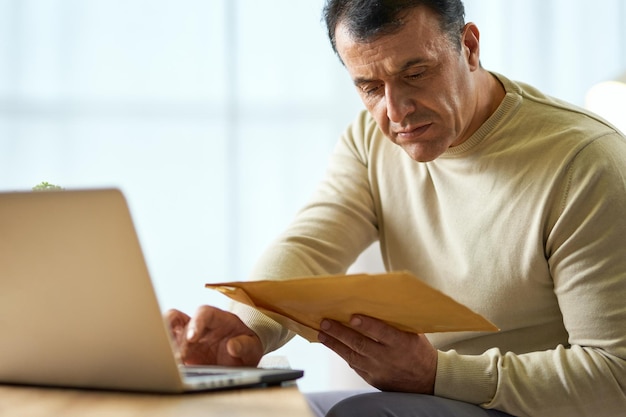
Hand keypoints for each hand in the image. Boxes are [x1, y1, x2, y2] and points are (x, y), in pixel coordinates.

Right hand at [164, 306, 263, 366]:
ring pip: (167, 330)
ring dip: (165, 344)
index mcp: (218, 319)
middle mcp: (199, 326)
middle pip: (177, 318)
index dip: (196, 323)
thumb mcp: (253, 346)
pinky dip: (165, 357)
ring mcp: (188, 338)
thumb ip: (245, 345)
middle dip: (173, 333)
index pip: (204, 313)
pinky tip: (168, 368)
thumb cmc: (247, 346)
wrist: (243, 359)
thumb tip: (233, 346)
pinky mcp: (182, 352)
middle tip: (178, 355)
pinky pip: (168, 350)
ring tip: (169, 361)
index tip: (192, 337)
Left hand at [318, 315, 436, 393]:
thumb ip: (396, 322)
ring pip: (352, 356)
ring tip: (322, 333)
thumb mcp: (414, 333)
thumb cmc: (419, 350)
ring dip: (335, 344)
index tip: (352, 317)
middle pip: (360, 344)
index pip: (382, 333)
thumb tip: (376, 303)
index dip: (367, 325)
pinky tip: (333, 344)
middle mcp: (388, 358)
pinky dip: (343, 354)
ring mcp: (379, 370)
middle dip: (340, 333)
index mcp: (402, 343)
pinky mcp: (373, 379)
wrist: (427, 380)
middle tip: (325, 322)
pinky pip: (354, 365)